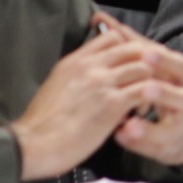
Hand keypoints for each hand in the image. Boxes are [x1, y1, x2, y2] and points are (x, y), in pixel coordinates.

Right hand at [10, 14, 182, 179]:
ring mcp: (102, 82)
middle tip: (149, 80)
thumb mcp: (54, 87)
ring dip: (150, 81)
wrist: (32, 145)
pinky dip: (149, 99)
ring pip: (143, 67)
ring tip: (146, 99)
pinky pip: (144, 90)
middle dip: (146, 63)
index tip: (132, 65)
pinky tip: (143, 111)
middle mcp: (89, 66)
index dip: (128, 49)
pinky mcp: (112, 103)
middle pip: (133, 48)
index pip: (110, 38)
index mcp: (74, 61)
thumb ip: (74, 77)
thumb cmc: (40, 125)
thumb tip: (86, 79)